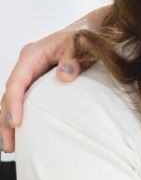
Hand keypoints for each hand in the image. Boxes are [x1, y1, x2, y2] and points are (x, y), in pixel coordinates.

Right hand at [0, 6, 108, 151]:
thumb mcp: (82, 46)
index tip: (16, 123)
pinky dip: (23, 116)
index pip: (17, 83)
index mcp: (32, 55)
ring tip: (11, 147)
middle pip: (10, 96)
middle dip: (6, 121)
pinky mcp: (39, 83)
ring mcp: (32, 74)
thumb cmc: (85, 38)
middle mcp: (27, 65)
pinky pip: (26, 101)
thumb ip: (74, 59)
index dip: (15, 104)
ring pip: (15, 101)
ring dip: (10, 123)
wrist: (92, 32)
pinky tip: (25, 135)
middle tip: (9, 146)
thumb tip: (64, 76)